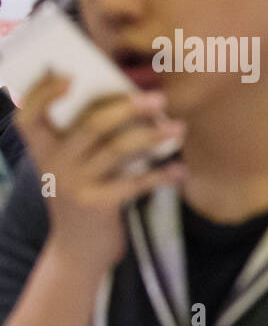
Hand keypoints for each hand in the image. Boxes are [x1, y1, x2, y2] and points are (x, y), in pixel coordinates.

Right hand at [15, 73, 184, 274]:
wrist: (78, 251)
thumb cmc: (83, 196)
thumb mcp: (72, 168)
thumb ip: (85, 139)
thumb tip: (128, 101)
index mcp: (43, 150)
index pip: (29, 117)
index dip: (42, 93)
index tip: (68, 75)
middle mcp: (53, 164)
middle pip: (91, 124)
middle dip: (128, 107)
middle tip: (159, 98)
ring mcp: (74, 185)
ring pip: (117, 148)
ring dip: (153, 136)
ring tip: (179, 128)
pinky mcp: (97, 205)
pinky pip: (135, 182)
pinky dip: (161, 175)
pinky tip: (180, 171)